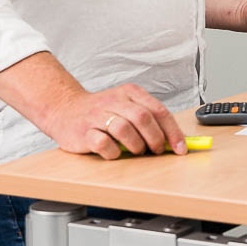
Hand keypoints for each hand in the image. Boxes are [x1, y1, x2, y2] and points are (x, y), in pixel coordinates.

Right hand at [53, 82, 185, 158]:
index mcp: (130, 93)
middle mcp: (114, 101)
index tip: (181, 148)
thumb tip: (177, 141)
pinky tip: (114, 152)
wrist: (65, 110)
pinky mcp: (83, 132)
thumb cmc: (102, 112)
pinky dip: (113, 152)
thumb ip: (151, 120)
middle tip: (157, 150)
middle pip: (143, 118)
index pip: (159, 111)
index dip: (173, 132)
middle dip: (156, 139)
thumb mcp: (128, 107)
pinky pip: (103, 143)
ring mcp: (97, 116)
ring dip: (136, 145)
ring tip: (135, 150)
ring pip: (124, 129)